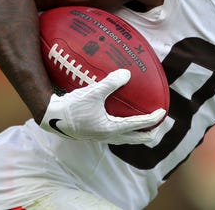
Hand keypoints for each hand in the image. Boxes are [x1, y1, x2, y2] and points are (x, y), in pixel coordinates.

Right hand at [40, 69, 165, 144]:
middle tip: (159, 125)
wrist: (51, 118)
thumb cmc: (72, 106)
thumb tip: (127, 74)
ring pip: (125, 140)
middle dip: (149, 133)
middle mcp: (108, 136)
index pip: (138, 125)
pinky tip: (122, 121)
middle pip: (135, 139)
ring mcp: (100, 137)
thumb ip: (111, 83)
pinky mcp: (94, 135)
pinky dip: (125, 131)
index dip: (152, 119)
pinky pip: (116, 136)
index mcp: (110, 128)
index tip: (162, 112)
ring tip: (144, 127)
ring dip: (137, 134)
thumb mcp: (93, 92)